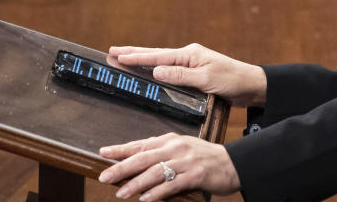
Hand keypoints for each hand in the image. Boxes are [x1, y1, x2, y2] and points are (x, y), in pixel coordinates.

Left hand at [98, 133, 238, 200]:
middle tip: (105, 176)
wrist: (232, 163)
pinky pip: (172, 185)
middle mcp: (176, 147)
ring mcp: (186, 161)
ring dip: (136, 183)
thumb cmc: (204, 158)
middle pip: (144, 157)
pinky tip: (146, 199)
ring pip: (155, 171)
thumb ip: (161, 154)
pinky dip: (157, 192)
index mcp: (171, 140)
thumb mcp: (181, 150)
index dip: (121, 149)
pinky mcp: (195, 175)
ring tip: (122, 192)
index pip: (141, 144)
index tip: (103, 153)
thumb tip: (135, 162)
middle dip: (122, 167)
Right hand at [108, 43, 266, 107]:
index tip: (117, 55)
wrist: (251, 85)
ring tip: (125, 58)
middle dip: (134, 53)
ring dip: (143, 60)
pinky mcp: (194, 73)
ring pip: (161, 61)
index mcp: (189, 54)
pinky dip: (156, 69)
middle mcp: (188, 56)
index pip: (157, 57)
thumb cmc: (232, 80)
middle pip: (156, 55)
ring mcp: (191, 64)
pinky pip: (169, 70)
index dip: (136, 57)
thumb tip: (155, 71)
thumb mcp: (206, 79)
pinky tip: (150, 71)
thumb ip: (180, 76)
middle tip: (112, 50)